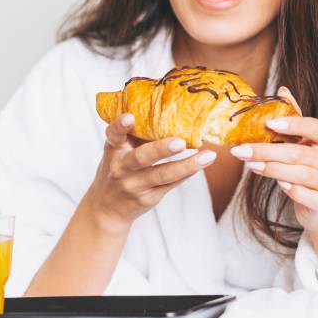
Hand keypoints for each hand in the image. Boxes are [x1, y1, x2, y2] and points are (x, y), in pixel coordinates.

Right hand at [89, 112, 216, 232]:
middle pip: (141, 158)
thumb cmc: (119, 168)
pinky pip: (171, 184)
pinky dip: (188, 172)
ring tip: (208, 156)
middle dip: (161, 149)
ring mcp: (135, 185)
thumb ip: (135, 134)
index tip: (130, 117)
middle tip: (180, 142)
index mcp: (114, 149)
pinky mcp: (148, 198)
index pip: (113, 134)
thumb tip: (168, 110)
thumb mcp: (118, 150)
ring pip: (163, 174)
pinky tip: (203, 164)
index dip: (120, 125)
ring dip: (188, 165)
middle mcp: (122, 167)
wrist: (108, 207)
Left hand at [229, 87, 317, 234]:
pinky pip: (305, 195)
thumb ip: (295, 117)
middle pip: (298, 152)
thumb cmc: (309, 168)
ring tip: (250, 164)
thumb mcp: (304, 142)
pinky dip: (290, 189)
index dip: (293, 124)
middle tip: (241, 149)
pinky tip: (276, 183)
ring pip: (300, 173)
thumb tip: (283, 90)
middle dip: (267, 150)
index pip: (315, 127)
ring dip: (271, 168)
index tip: (269, 123)